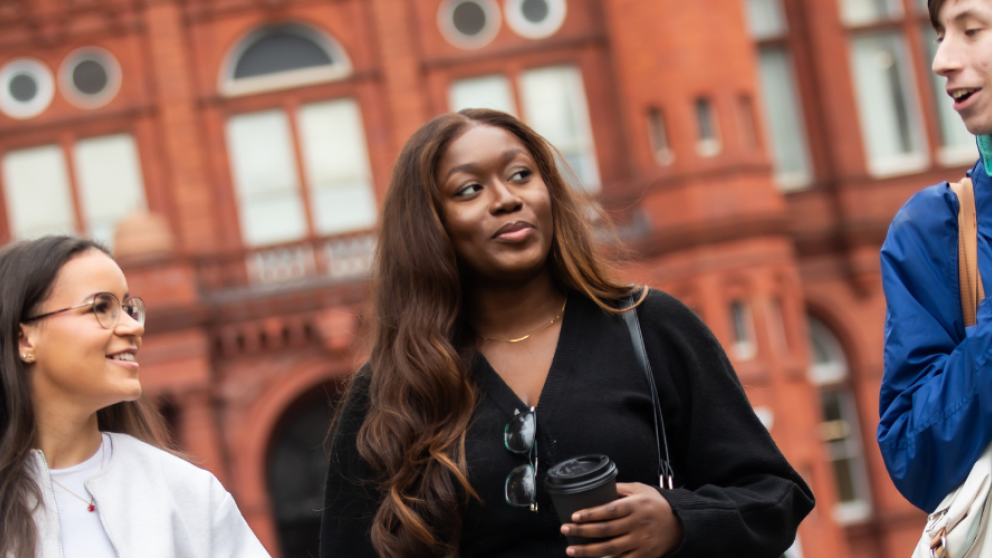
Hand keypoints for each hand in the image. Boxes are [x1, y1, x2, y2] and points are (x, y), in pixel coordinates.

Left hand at [560, 482, 682, 557]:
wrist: (680, 525)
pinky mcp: (644, 556)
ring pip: (610, 549)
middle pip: (605, 530)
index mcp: (635, 506)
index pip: (609, 510)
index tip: (574, 516)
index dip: (590, 514)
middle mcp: (637, 525)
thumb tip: (597, 486)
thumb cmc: (657, 504)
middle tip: (564, 530)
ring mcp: (640, 542)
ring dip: (588, 551)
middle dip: (582, 531)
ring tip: (571, 550)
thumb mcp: (640, 490)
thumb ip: (620, 489)